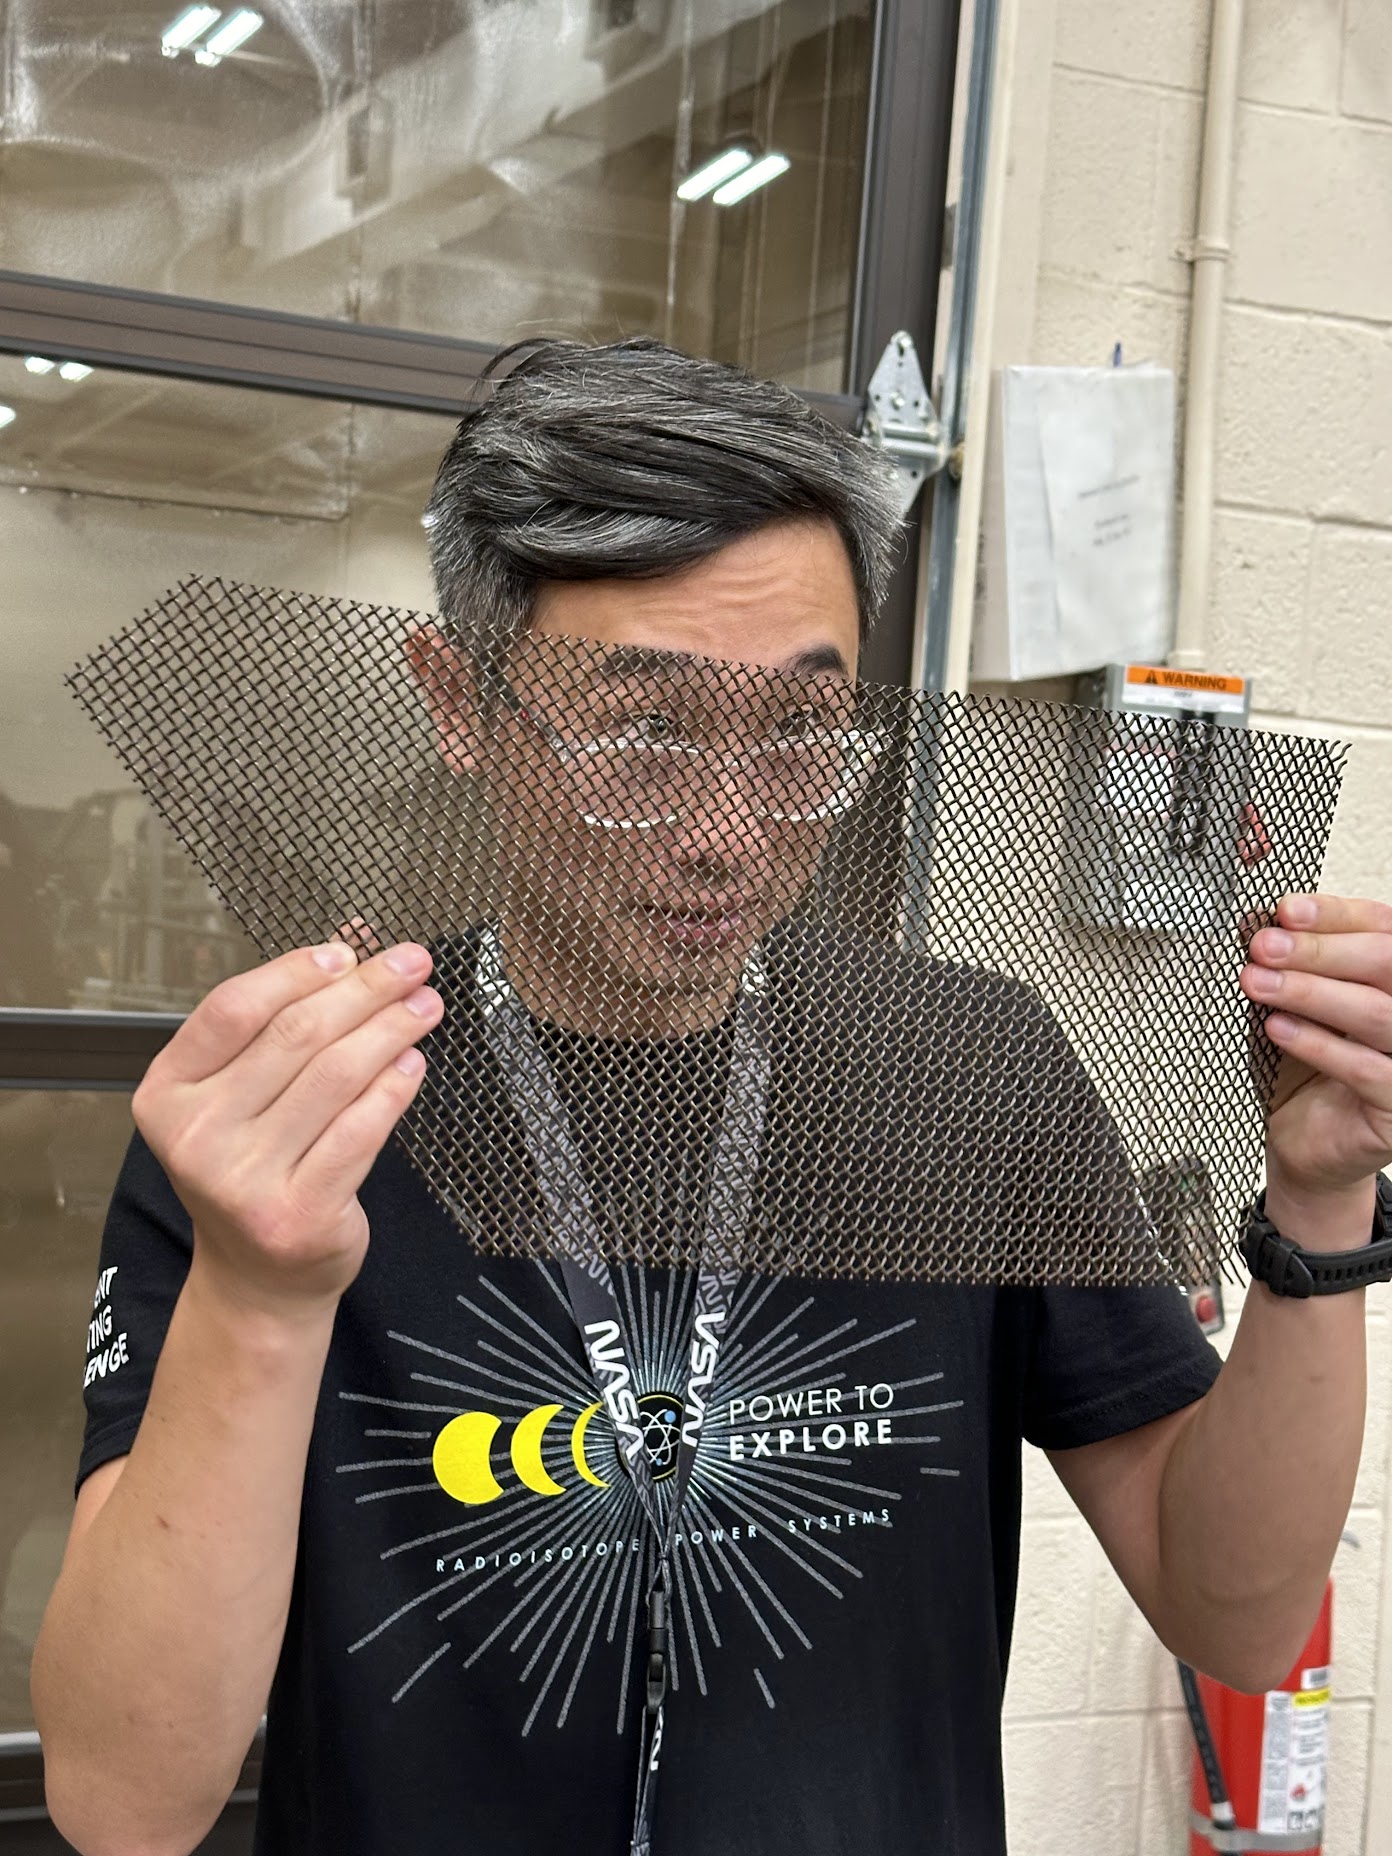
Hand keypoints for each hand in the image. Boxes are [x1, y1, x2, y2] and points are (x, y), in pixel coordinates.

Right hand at [132, 940, 442, 1315]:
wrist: (257, 1278)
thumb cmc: (253, 1168)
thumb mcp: (241, 1094)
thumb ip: (280, 1021)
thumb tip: (350, 941)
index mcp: (167, 1093)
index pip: (233, 1008)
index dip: (296, 970)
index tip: (348, 950)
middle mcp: (196, 1135)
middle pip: (294, 1035)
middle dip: (364, 990)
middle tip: (412, 964)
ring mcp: (243, 1179)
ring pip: (334, 1076)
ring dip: (390, 1029)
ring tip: (425, 1004)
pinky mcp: (298, 1213)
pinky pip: (360, 1131)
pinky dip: (394, 1088)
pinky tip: (414, 1062)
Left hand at [1241, 895, 1391, 1217]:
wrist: (1301, 1139)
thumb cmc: (1303, 1067)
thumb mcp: (1289, 1004)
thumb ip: (1284, 963)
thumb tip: (1258, 920)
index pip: (1381, 927)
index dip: (1334, 915)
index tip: (1285, 910)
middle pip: (1386, 962)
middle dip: (1319, 950)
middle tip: (1264, 946)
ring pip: (1376, 1013)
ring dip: (1310, 992)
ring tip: (1258, 983)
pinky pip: (1368, 1070)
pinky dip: (1318, 1044)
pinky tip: (1278, 1029)